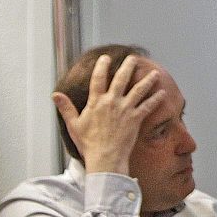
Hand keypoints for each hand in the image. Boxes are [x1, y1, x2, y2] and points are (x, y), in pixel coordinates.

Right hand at [51, 54, 163, 174]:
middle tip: (134, 58)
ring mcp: (125, 109)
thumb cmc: (88, 144)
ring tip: (154, 72)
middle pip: (121, 79)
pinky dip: (156, 99)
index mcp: (96, 103)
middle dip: (128, 66)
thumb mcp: (74, 125)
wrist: (104, 158)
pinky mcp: (135, 118)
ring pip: (138, 89)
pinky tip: (162, 92)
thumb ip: (66, 108)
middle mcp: (111, 102)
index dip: (101, 67)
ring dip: (147, 80)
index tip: (105, 58)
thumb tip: (55, 95)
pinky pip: (148, 106)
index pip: (98, 79)